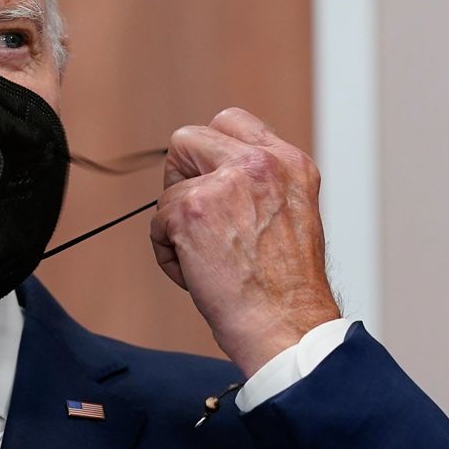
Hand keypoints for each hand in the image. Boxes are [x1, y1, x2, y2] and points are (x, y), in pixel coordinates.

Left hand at [150, 108, 340, 377]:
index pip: (230, 122)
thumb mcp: (292, 215)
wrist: (287, 326)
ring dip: (178, 226)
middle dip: (182, 179)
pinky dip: (169, 255)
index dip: (209, 154)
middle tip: (200, 221)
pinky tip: (199, 275)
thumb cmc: (287, 289)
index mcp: (289, 163)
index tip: (211, 183)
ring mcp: (224, 182)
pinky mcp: (191, 209)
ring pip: (169, 188)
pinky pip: (157, 223)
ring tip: (210, 260)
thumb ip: (258, 185)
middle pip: (188, 139)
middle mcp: (260, 163)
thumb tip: (213, 173)